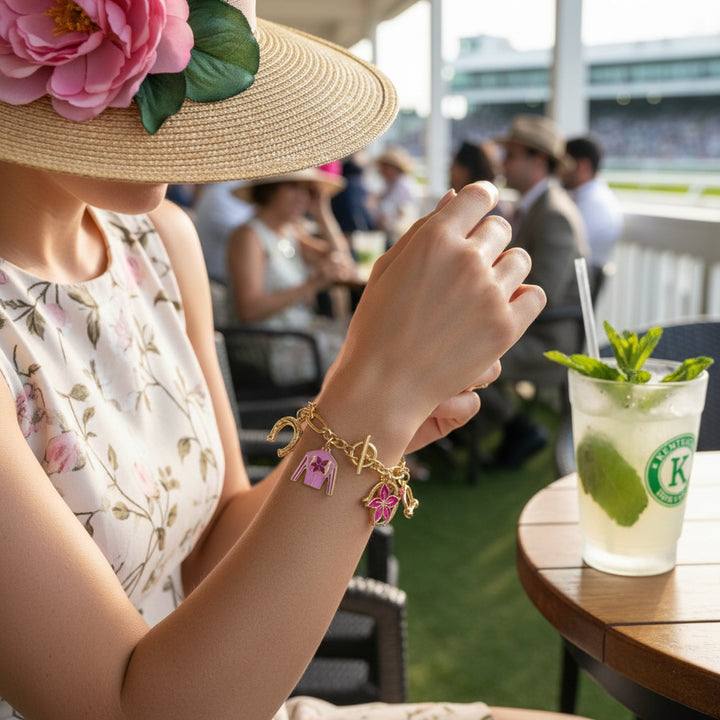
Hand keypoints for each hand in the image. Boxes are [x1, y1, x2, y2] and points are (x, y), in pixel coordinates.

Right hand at [319, 182, 545, 456]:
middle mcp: (468, 260)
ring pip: (521, 259)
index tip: (475, 216)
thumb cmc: (377, 325)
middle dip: (485, 241)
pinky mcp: (506, 328)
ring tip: (480, 291)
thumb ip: (424, 228)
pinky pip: (535, 296)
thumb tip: (455, 195)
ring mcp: (490, 294)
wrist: (383, 385)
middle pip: (500, 228)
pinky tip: (499, 308)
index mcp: (435, 238)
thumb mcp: (387, 268)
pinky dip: (522, 298)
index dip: (479, 202)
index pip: (480, 195)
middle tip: (465, 268)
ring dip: (504, 268)